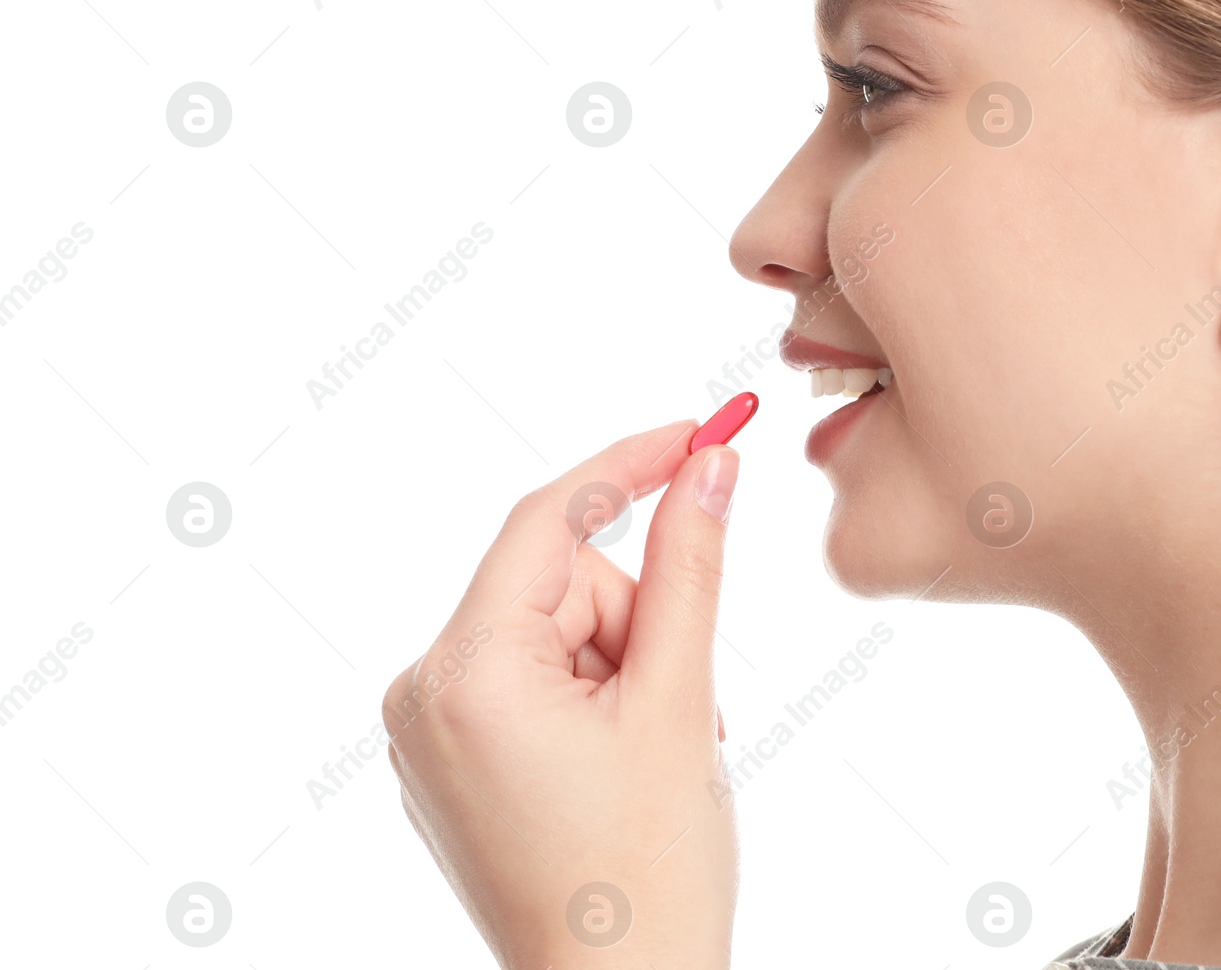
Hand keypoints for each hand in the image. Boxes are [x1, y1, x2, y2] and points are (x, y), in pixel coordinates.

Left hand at [382, 419, 742, 968]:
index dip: (630, 467)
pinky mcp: (449, 762)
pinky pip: (531, 677)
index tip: (700, 434)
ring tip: (652, 749)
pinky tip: (620, 761)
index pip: (549, 521)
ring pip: (553, 629)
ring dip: (622, 665)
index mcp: (465, 672)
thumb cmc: (650, 872)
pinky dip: (591, 694)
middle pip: (557, 582)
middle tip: (680, 701)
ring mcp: (428, 733)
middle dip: (635, 620)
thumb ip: (690, 566)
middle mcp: (423, 693)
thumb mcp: (678, 698)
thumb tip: (710, 467)